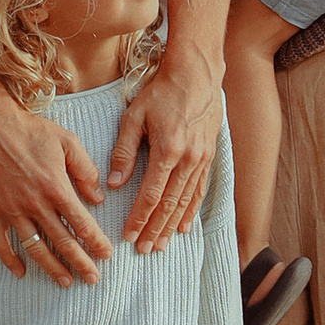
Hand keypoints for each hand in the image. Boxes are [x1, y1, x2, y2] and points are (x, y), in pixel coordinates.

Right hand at [0, 82, 110, 283]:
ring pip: (35, 248)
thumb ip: (86, 170)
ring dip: (52, 268)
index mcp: (56, 188)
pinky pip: (0, 243)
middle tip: (93, 279)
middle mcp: (35, 204)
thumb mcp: (68, 142)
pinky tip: (20, 272)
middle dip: (81, 263)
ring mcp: (12, 210)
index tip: (107, 255)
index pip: (82, 223)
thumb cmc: (31, 130)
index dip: (96, 242)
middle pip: (62, 242)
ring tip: (66, 281)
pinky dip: (10, 260)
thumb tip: (99, 198)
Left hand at [106, 34, 222, 249]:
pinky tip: (184, 226)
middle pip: (169, 204)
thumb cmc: (162, 93)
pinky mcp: (209, 156)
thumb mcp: (135, 116)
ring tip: (162, 244)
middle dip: (155, 229)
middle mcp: (188, 159)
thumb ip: (124, 150)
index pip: (151, 194)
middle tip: (144, 250)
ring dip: (172, 225)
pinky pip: (200, 190)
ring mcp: (202, 159)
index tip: (128, 235)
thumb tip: (115, 183)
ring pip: (186, 201)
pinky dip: (192, 210)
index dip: (139, 217)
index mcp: (167, 150)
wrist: (197, 75)